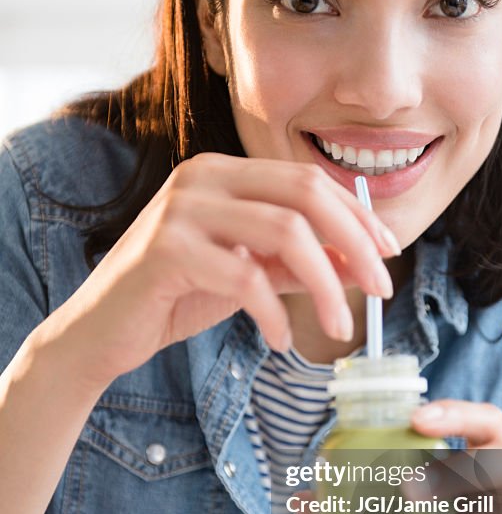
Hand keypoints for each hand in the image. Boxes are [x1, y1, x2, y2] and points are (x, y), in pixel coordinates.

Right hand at [45, 154, 399, 389]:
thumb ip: (297, 263)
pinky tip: (281, 340)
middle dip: (356, 242)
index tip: (389, 253)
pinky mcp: (166, 249)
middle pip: (305, 194)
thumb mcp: (249, 274)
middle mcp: (203, 177)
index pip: (309, 180)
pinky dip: (275, 313)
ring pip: (285, 233)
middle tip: (382, 290)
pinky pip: (245, 278)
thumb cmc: (175, 297)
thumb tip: (362, 263)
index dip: (358, 215)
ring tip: (340, 326)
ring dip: (326, 285)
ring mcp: (182, 209)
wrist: (101, 332)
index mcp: (225, 173)